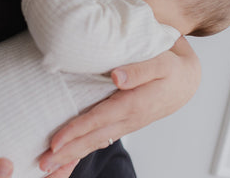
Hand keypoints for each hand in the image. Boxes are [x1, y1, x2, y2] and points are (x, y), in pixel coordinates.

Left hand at [39, 37, 200, 176]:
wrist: (187, 80)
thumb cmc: (172, 68)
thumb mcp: (162, 63)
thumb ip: (140, 69)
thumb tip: (117, 77)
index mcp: (134, 104)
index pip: (99, 119)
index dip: (76, 130)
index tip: (55, 141)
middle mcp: (128, 118)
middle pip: (93, 138)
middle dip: (67, 152)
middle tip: (42, 164)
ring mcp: (126, 123)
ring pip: (96, 142)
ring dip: (73, 155)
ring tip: (51, 167)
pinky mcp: (125, 122)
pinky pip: (102, 139)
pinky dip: (85, 149)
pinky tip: (72, 156)